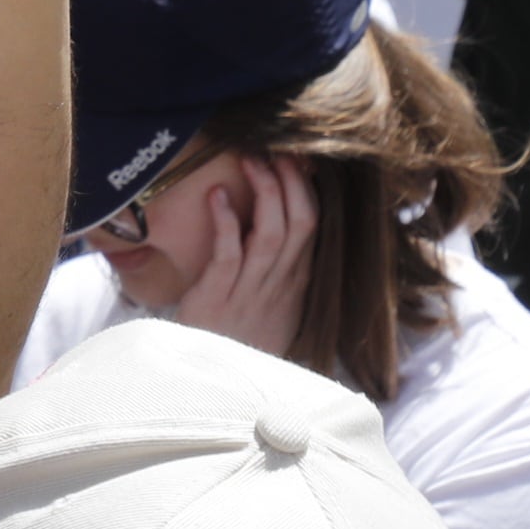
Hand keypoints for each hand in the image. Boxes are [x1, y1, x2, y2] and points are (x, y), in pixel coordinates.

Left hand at [170, 156, 317, 358]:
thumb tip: (282, 211)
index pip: (313, 226)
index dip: (305, 189)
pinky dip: (226, 222)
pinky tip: (216, 196)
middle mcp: (280, 283)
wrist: (221, 379)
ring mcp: (251, 290)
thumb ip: (280, 261)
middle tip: (273, 149)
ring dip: (263, 193)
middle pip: (299, 224)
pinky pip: (228, 254)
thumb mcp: (274, 299)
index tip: (294, 157)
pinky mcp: (218, 296)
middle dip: (289, 183)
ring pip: (271, 236)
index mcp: (296, 280)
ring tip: (249, 160)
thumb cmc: (243, 331)